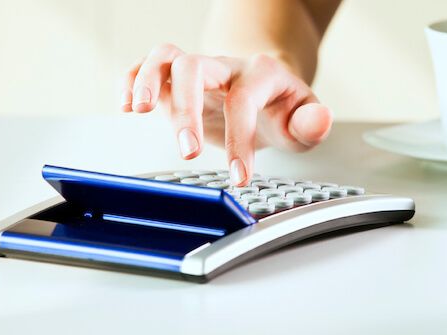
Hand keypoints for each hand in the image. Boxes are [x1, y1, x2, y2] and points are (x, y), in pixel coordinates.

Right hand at [120, 43, 332, 185]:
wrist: (266, 89)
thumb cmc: (282, 107)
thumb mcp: (304, 118)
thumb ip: (312, 124)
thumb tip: (321, 120)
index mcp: (260, 75)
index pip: (243, 101)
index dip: (241, 139)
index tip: (241, 176)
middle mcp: (224, 67)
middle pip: (196, 68)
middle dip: (187, 109)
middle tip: (189, 153)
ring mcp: (197, 70)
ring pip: (165, 56)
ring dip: (147, 79)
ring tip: (137, 110)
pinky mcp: (174, 80)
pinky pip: (145, 65)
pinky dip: (130, 80)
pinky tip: (125, 106)